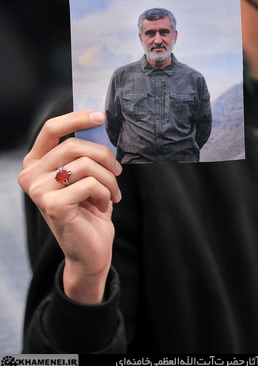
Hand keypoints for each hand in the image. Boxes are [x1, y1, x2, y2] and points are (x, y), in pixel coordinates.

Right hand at [18, 110, 121, 303]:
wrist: (90, 249)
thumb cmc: (89, 208)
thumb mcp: (86, 174)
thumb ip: (86, 151)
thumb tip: (100, 123)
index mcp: (36, 162)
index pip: (51, 128)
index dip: (77, 118)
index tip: (102, 116)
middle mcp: (30, 174)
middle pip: (74, 145)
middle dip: (104, 156)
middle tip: (118, 171)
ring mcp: (39, 191)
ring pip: (85, 164)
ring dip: (108, 178)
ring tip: (112, 192)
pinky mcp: (52, 205)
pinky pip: (90, 184)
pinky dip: (105, 193)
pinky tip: (103, 205)